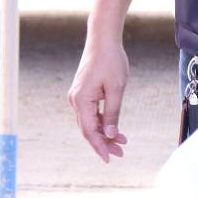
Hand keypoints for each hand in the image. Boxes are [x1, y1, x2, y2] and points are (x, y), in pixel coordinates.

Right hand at [66, 35, 130, 161]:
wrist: (103, 39)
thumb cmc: (111, 60)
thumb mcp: (116, 88)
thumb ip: (112, 113)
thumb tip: (110, 134)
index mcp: (81, 100)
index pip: (89, 131)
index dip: (100, 146)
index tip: (110, 158)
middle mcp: (75, 100)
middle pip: (88, 129)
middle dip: (104, 142)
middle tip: (121, 153)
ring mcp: (78, 96)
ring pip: (90, 122)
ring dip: (104, 132)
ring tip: (121, 142)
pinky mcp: (83, 92)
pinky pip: (91, 112)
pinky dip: (102, 121)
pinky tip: (114, 127)